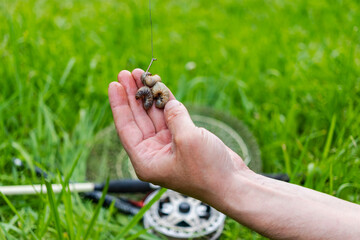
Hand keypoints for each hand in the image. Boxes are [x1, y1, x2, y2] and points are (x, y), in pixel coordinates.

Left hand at [108, 69, 248, 205]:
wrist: (232, 184)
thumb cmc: (207, 170)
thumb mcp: (187, 139)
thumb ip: (174, 117)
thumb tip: (168, 102)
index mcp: (146, 160)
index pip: (126, 128)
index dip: (119, 105)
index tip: (114, 84)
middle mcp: (154, 152)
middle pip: (138, 119)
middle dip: (133, 95)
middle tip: (126, 73)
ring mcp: (169, 145)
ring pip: (154, 115)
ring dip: (148, 95)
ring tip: (141, 74)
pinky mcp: (184, 139)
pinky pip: (171, 116)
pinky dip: (166, 101)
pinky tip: (159, 85)